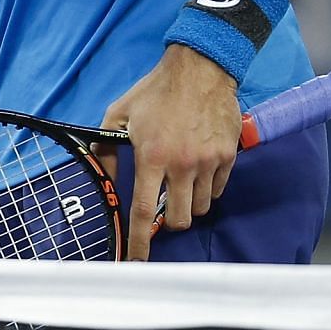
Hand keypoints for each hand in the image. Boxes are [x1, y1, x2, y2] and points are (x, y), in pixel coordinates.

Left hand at [99, 45, 241, 259]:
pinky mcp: (227, 157)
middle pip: (180, 220)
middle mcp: (182, 164)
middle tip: (164, 206)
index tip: (135, 260)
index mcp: (152, 156)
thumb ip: (107, 148)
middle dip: (170, 222)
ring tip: (180, 181)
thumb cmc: (156, 91)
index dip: (140, 241)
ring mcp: (208, 162)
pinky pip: (217, 190)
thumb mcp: (119, 113)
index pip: (145, 211)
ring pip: (200, 208)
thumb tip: (103, 177)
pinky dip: (207, 188)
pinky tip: (197, 169)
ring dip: (188, 204)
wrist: (200, 69)